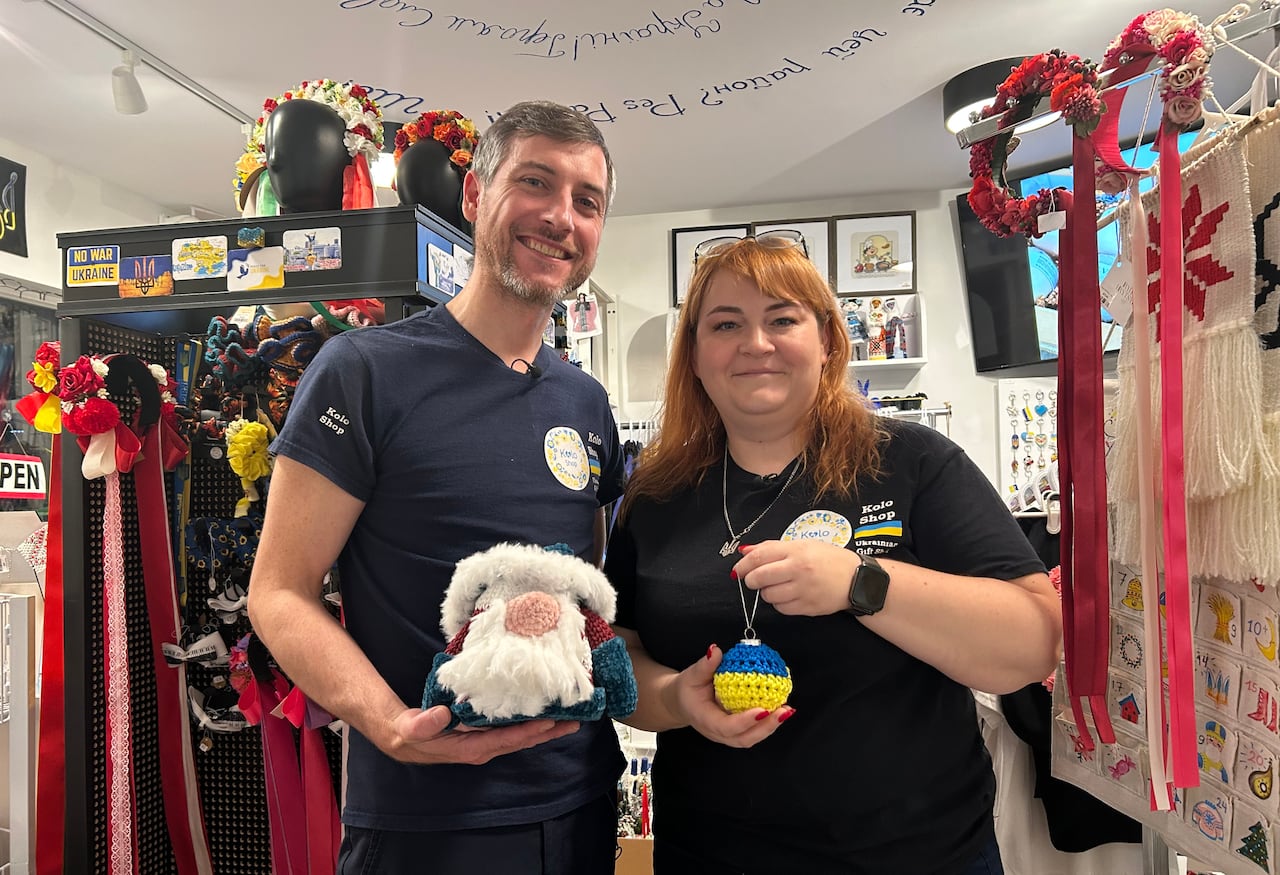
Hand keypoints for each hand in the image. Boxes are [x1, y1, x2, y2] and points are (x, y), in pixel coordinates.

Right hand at [380, 706, 579, 764]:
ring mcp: (486, 742)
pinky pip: (513, 729)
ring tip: (569, 717)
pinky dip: (531, 722)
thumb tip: (443, 714)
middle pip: (522, 741)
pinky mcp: (485, 734)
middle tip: (575, 719)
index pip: (507, 740)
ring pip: (521, 737)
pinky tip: (543, 713)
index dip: (529, 731)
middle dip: (548, 731)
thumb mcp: (412, 728)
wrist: (404, 738)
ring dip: (545, 728)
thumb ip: (425, 723)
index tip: (551, 721)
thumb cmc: (410, 733)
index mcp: (471, 748)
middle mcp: (484, 748)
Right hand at [664, 645, 794, 748]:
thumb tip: (717, 651)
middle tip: (784, 711)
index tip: (763, 710)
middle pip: (744, 738)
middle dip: (767, 727)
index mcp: (705, 720)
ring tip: (786, 711)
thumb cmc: (687, 689)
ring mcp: (726, 735)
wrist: (681, 703)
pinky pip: (753, 731)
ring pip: (751, 738)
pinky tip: (780, 710)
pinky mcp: (735, 732)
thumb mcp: (691, 675)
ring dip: (771, 727)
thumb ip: (705, 665)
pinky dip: (768, 723)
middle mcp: (717, 733)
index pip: (727, 726)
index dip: (746, 721)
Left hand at [735, 540, 858, 616]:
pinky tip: (789, 596)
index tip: (738, 570)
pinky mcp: (808, 608)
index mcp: (796, 551)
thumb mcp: (803, 545)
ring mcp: (803, 591)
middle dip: (751, 580)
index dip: (743, 565)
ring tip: (779, 586)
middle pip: (759, 578)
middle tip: (754, 580)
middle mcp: (798, 570)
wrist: (857, 579)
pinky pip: (782, 608)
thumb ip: (772, 548)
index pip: (759, 557)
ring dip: (767, 592)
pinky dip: (780, 603)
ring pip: (768, 596)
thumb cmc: (828, 559)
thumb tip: (745, 551)